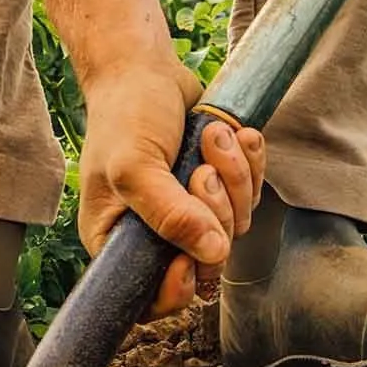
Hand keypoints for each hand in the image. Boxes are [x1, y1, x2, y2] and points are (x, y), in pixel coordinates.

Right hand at [77, 57, 266, 318]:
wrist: (145, 69)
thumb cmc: (125, 115)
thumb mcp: (134, 166)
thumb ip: (169, 213)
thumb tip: (211, 254)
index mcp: (117, 239)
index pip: (150, 298)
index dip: (178, 286)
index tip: (189, 258)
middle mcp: (153, 232)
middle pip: (206, 258)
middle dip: (214, 210)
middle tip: (198, 171)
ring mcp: (189, 210)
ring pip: (235, 225)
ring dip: (234, 178)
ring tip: (211, 138)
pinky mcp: (216, 187)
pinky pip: (250, 195)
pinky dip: (248, 163)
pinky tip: (233, 134)